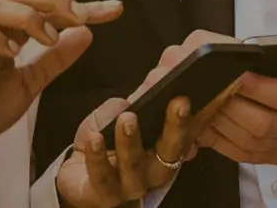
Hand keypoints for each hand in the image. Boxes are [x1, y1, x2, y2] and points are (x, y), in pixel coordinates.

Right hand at [0, 0, 122, 162]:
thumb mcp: (32, 82)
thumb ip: (56, 59)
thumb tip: (88, 34)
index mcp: (13, 31)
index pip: (48, 6)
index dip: (82, 5)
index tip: (115, 9)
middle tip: (79, 16)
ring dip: (27, 16)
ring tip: (49, 38)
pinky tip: (12, 52)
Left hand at [55, 95, 199, 206]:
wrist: (76, 174)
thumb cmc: (106, 138)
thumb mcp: (121, 110)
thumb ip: (139, 97)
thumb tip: (156, 81)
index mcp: (164, 147)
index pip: (188, 129)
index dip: (199, 113)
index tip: (199, 94)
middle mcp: (154, 168)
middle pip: (171, 151)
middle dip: (176, 127)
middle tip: (179, 103)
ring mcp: (132, 184)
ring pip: (135, 165)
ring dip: (131, 141)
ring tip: (127, 118)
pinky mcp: (105, 194)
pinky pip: (103, 178)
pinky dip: (98, 156)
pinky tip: (95, 137)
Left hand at [197, 27, 276, 165]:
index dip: (258, 86)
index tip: (235, 70)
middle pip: (266, 123)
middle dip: (233, 105)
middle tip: (209, 84)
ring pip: (255, 144)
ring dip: (225, 125)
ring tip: (204, 102)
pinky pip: (253, 157)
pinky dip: (227, 145)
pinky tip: (211, 126)